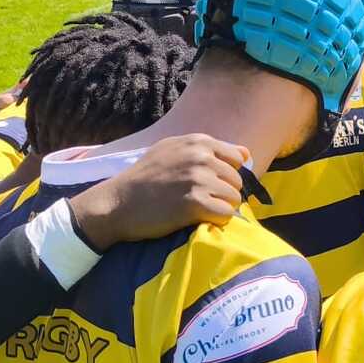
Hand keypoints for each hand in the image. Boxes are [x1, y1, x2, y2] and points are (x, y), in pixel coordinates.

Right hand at [68, 135, 248, 247]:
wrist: (117, 202)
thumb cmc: (144, 178)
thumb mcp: (172, 150)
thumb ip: (208, 149)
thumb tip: (246, 155)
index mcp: (198, 141)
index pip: (237, 158)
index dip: (225, 174)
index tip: (209, 184)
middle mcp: (201, 157)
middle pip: (237, 180)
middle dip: (223, 193)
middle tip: (200, 201)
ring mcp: (198, 179)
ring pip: (234, 198)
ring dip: (220, 208)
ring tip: (198, 211)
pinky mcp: (195, 203)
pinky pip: (226, 214)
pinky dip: (216, 221)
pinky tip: (198, 219)